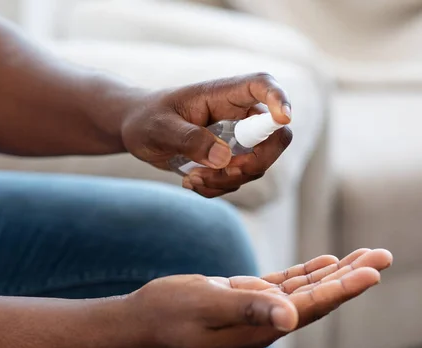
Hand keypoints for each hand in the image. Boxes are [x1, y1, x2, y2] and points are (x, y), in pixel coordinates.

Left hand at [121, 73, 291, 197]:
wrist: (137, 131)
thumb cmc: (147, 119)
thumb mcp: (160, 128)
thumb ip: (189, 139)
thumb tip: (223, 158)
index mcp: (223, 94)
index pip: (262, 85)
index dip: (279, 99)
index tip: (283, 118)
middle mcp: (238, 115)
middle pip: (275, 136)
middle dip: (255, 162)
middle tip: (224, 171)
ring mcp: (237, 139)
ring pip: (256, 166)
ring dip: (226, 180)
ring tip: (191, 178)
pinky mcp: (230, 160)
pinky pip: (238, 181)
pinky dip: (217, 188)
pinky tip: (191, 181)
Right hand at [127, 249, 391, 347]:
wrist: (146, 320)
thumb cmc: (170, 312)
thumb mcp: (206, 306)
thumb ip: (247, 309)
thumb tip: (291, 318)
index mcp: (260, 328)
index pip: (311, 306)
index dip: (343, 288)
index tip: (373, 271)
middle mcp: (266, 322)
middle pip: (318, 298)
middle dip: (351, 276)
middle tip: (382, 256)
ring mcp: (257, 311)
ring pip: (306, 289)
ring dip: (336, 273)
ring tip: (365, 257)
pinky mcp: (245, 298)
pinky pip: (285, 285)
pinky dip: (307, 273)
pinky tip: (324, 263)